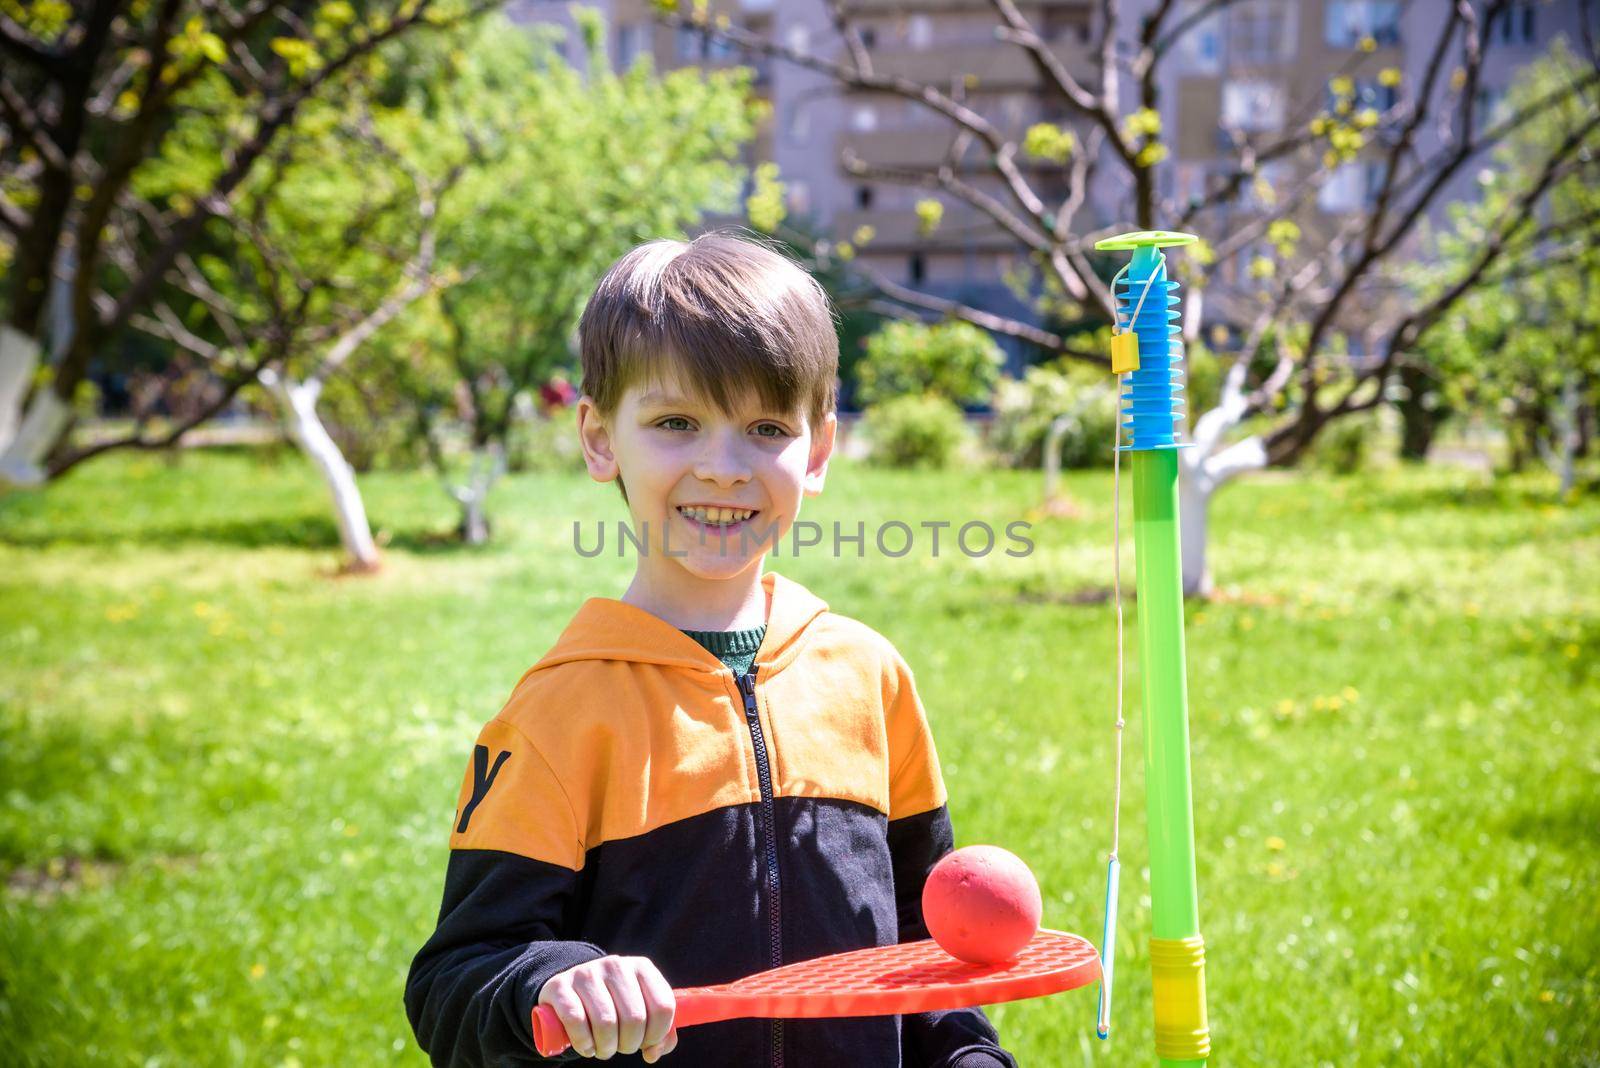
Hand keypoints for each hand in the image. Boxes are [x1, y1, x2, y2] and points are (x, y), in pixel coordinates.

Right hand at [538, 955, 677, 1061]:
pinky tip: (586, 1047)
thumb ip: (660, 1034)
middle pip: (635, 1019)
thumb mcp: (641, 1011)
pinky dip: (583, 1043)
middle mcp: (616, 965)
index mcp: (642, 968)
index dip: (657, 1035)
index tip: (646, 1043)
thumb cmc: (613, 1005)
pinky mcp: (560, 986)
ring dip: (606, 1048)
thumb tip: (653, 1053)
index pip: (663, 1007)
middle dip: (629, 1044)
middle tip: (621, 1047)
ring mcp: (587, 972)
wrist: (569, 990)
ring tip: (603, 1048)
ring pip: (606, 1023)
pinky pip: (576, 1021)